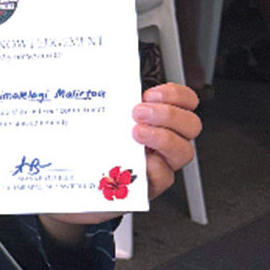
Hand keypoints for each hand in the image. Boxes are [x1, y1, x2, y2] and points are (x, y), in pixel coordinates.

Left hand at [38, 83, 200, 243]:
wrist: (77, 189)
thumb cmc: (92, 151)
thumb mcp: (100, 121)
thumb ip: (107, 104)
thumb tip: (90, 80)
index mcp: (156, 120)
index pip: (185, 102)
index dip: (176, 94)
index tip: (151, 93)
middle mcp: (163, 142)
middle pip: (191, 125)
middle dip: (168, 114)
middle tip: (138, 112)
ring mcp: (159, 165)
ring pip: (184, 151)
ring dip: (163, 138)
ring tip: (136, 133)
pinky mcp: (149, 187)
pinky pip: (164, 177)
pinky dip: (153, 167)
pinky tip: (137, 161)